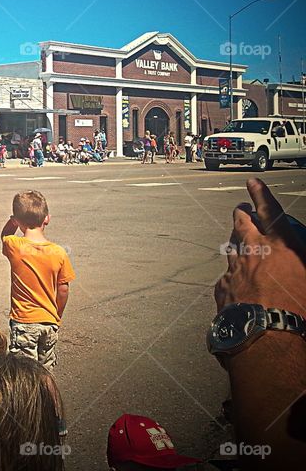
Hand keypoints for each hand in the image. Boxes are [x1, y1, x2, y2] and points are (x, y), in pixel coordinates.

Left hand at [215, 178, 305, 315]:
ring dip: (237, 243)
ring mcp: (234, 268)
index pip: (270, 212)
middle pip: (241, 224)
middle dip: (242, 215)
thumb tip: (297, 265)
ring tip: (241, 244)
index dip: (260, 194)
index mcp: (281, 246)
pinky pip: (227, 275)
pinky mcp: (223, 287)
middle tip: (242, 211)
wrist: (267, 338)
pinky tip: (238, 283)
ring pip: (231, 247)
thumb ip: (300, 265)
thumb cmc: (300, 311)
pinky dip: (234, 275)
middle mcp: (253, 251)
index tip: (252, 182)